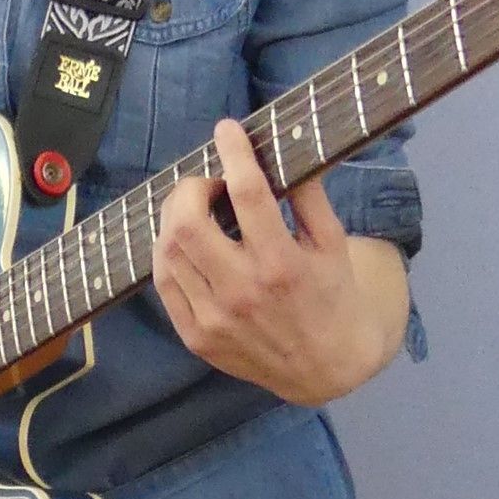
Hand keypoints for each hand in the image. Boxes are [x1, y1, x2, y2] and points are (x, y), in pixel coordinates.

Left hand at [153, 119, 397, 405]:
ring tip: (195, 209)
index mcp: (282, 264)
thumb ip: (308, 197)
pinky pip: (164, 284)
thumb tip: (281, 152)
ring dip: (174, 218)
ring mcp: (213, 317)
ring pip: (167, 252)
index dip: (233, 153)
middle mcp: (242, 291)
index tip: (227, 130)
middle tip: (206, 182)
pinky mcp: (195, 337)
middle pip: (187, 223)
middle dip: (190, 188)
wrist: (327, 369)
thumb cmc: (334, 297)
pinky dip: (167, 254)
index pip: (248, 193)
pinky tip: (184, 242)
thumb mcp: (334, 245)